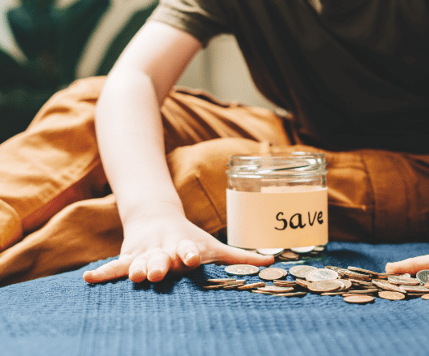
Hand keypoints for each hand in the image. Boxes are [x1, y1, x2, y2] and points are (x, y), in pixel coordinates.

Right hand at [83, 214, 273, 283]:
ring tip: (133, 275)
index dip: (189, 253)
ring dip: (135, 268)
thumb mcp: (214, 246)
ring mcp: (144, 253)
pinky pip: (115, 266)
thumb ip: (242, 257)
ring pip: (138, 261)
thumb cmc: (190, 238)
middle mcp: (164, 249)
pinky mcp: (128, 257)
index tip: (190, 257)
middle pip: (160, 257)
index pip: (188, 249)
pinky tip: (88, 279)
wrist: (156, 216)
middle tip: (158, 270)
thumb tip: (274, 261)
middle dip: (159, 263)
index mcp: (185, 245)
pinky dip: (103, 272)